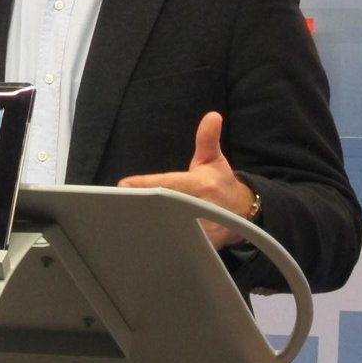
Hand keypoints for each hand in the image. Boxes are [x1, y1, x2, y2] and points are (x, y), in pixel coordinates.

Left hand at [117, 111, 253, 247]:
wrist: (243, 213)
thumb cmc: (219, 183)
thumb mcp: (213, 159)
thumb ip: (207, 139)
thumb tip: (212, 116)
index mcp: (202, 185)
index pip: (169, 184)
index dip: (146, 184)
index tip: (124, 184)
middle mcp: (203, 208)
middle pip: (167, 209)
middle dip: (143, 206)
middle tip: (118, 203)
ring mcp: (203, 231)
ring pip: (172, 230)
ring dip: (149, 225)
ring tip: (125, 220)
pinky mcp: (203, 247)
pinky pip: (179, 245)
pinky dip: (162, 241)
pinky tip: (143, 239)